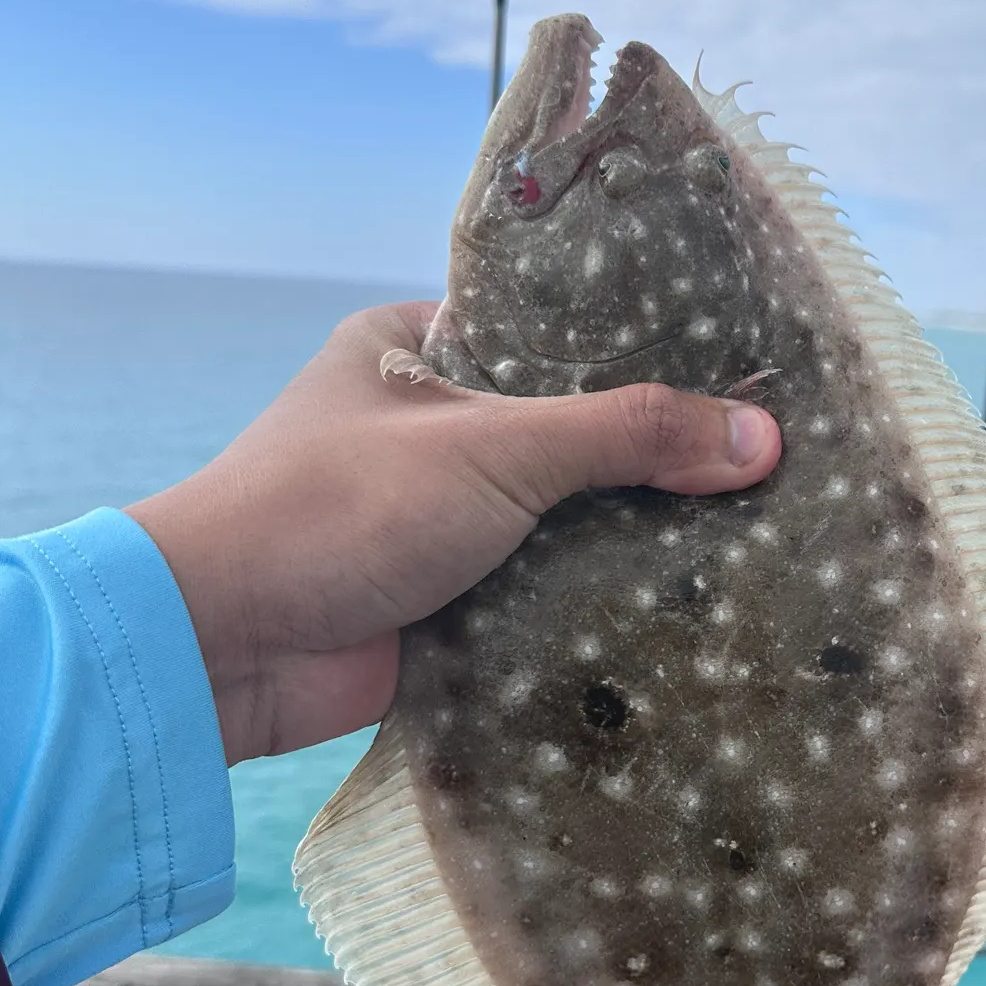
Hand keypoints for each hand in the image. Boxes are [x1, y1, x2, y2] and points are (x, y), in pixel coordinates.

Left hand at [127, 302, 780, 765]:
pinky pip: (542, 584)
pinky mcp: (446, 596)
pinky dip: (597, 593)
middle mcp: (426, 425)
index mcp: (415, 347)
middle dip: (647, 451)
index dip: (639, 348)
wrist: (222, 653)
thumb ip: (627, 435)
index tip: (732, 365)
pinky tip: (687, 593)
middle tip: (757, 452)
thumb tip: (763, 438)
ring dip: (628, 529)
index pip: (552, 332)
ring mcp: (436, 515)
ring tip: (748, 522)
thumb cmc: (341, 506)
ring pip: (558, 513)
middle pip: (566, 429)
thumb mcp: (495, 447)